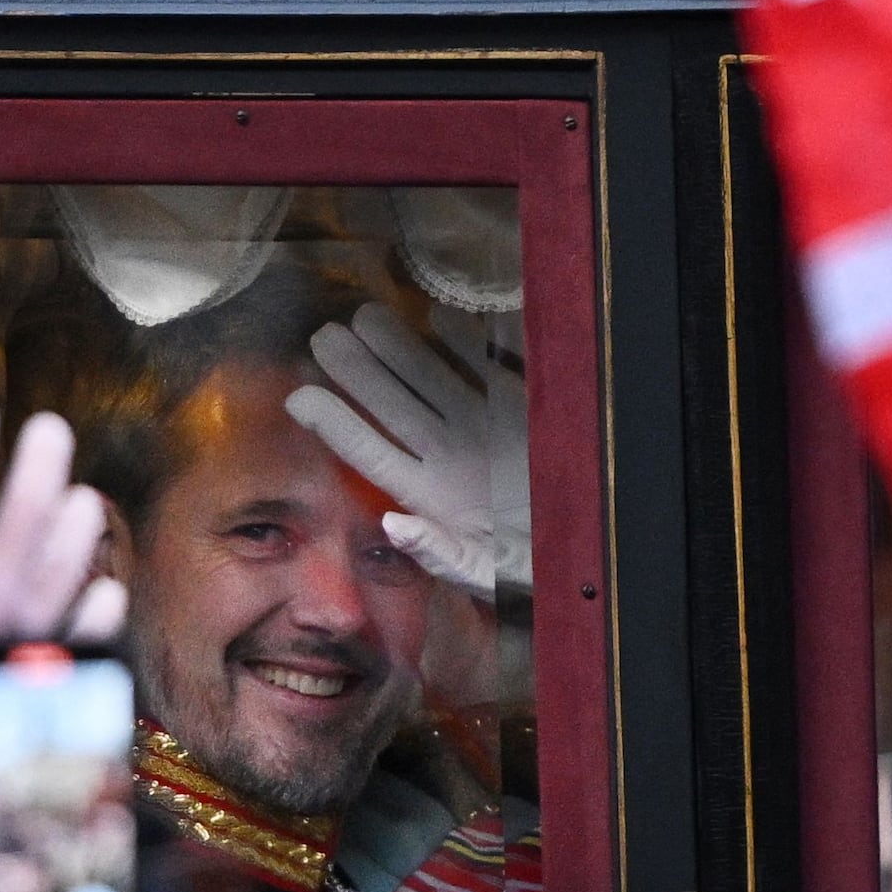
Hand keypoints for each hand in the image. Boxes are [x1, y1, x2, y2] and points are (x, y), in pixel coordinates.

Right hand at [0, 389, 121, 664]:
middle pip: (29, 508)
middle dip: (42, 459)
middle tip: (50, 427)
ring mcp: (32, 634)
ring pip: (70, 561)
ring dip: (79, 527)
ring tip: (83, 499)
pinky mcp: (54, 674)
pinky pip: (92, 633)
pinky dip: (102, 609)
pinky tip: (108, 590)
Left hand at [284, 302, 530, 596]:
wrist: (593, 545)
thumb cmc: (533, 571)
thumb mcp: (488, 574)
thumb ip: (441, 554)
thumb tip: (395, 526)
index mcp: (430, 495)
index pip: (372, 454)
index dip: (336, 426)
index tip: (298, 399)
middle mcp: (447, 454)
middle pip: (393, 407)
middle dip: (359, 372)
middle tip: (324, 337)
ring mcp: (482, 426)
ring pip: (432, 379)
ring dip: (401, 349)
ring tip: (365, 317)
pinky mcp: (521, 407)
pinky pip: (489, 369)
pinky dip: (470, 344)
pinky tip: (442, 318)